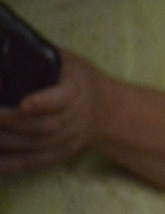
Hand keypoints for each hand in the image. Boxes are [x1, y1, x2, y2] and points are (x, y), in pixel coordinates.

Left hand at [0, 50, 102, 174]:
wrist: (106, 108)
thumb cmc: (75, 77)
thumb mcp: (64, 60)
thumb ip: (37, 58)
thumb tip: (3, 48)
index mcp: (76, 89)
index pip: (61, 99)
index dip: (42, 103)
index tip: (23, 104)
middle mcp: (76, 117)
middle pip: (44, 126)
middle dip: (11, 123)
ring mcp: (70, 138)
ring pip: (37, 146)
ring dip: (7, 143)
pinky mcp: (62, 152)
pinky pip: (36, 162)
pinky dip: (13, 165)